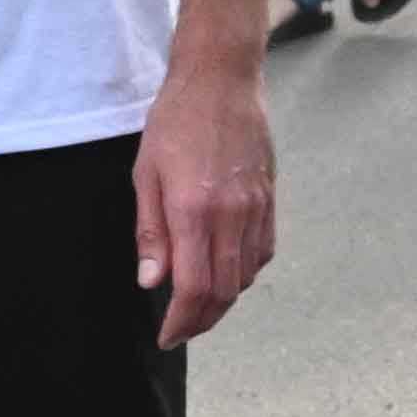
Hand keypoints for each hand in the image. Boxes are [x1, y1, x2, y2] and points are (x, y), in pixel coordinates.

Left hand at [131, 49, 278, 347]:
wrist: (222, 81)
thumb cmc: (175, 122)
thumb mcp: (146, 175)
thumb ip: (151, 233)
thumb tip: (152, 282)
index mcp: (194, 211)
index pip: (194, 287)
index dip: (181, 321)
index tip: (167, 336)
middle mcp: (232, 215)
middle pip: (225, 291)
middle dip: (202, 320)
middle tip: (180, 330)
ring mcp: (256, 208)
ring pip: (246, 276)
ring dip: (223, 300)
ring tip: (199, 306)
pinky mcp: (270, 199)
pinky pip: (262, 252)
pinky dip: (244, 273)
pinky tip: (226, 272)